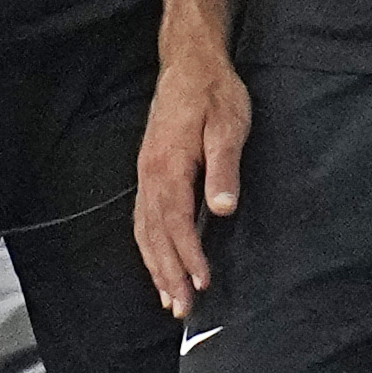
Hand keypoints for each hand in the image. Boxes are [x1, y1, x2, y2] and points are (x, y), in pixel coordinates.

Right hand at [133, 40, 252, 318]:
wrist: (189, 62)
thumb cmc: (214, 93)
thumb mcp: (227, 125)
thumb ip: (223, 167)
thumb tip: (222, 209)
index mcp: (169, 165)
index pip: (176, 221)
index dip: (188, 256)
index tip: (201, 283)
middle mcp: (150, 175)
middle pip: (155, 234)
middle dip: (168, 274)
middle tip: (182, 310)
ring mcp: (146, 174)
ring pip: (145, 230)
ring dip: (156, 266)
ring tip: (169, 299)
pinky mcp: (149, 171)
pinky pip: (144, 218)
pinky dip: (149, 246)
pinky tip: (157, 262)